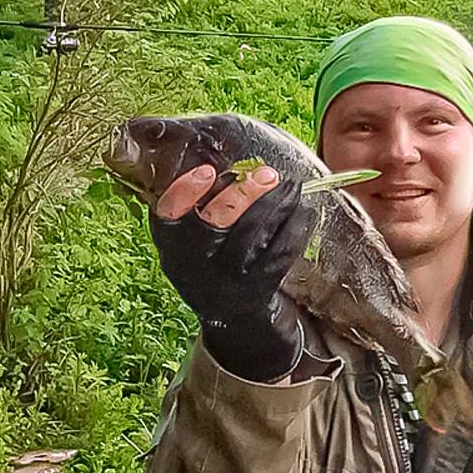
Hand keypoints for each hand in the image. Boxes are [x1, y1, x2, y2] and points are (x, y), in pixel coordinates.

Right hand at [150, 163, 307, 381]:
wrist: (228, 315)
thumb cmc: (207, 260)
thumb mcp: (186, 242)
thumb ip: (194, 207)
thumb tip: (220, 156)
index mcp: (174, 245)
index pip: (169, 215)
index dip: (185, 192)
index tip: (206, 171)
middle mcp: (197, 263)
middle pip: (217, 223)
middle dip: (243, 194)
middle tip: (267, 173)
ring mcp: (230, 276)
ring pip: (255, 234)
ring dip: (276, 204)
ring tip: (290, 185)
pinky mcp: (261, 285)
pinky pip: (282, 250)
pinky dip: (296, 226)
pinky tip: (303, 209)